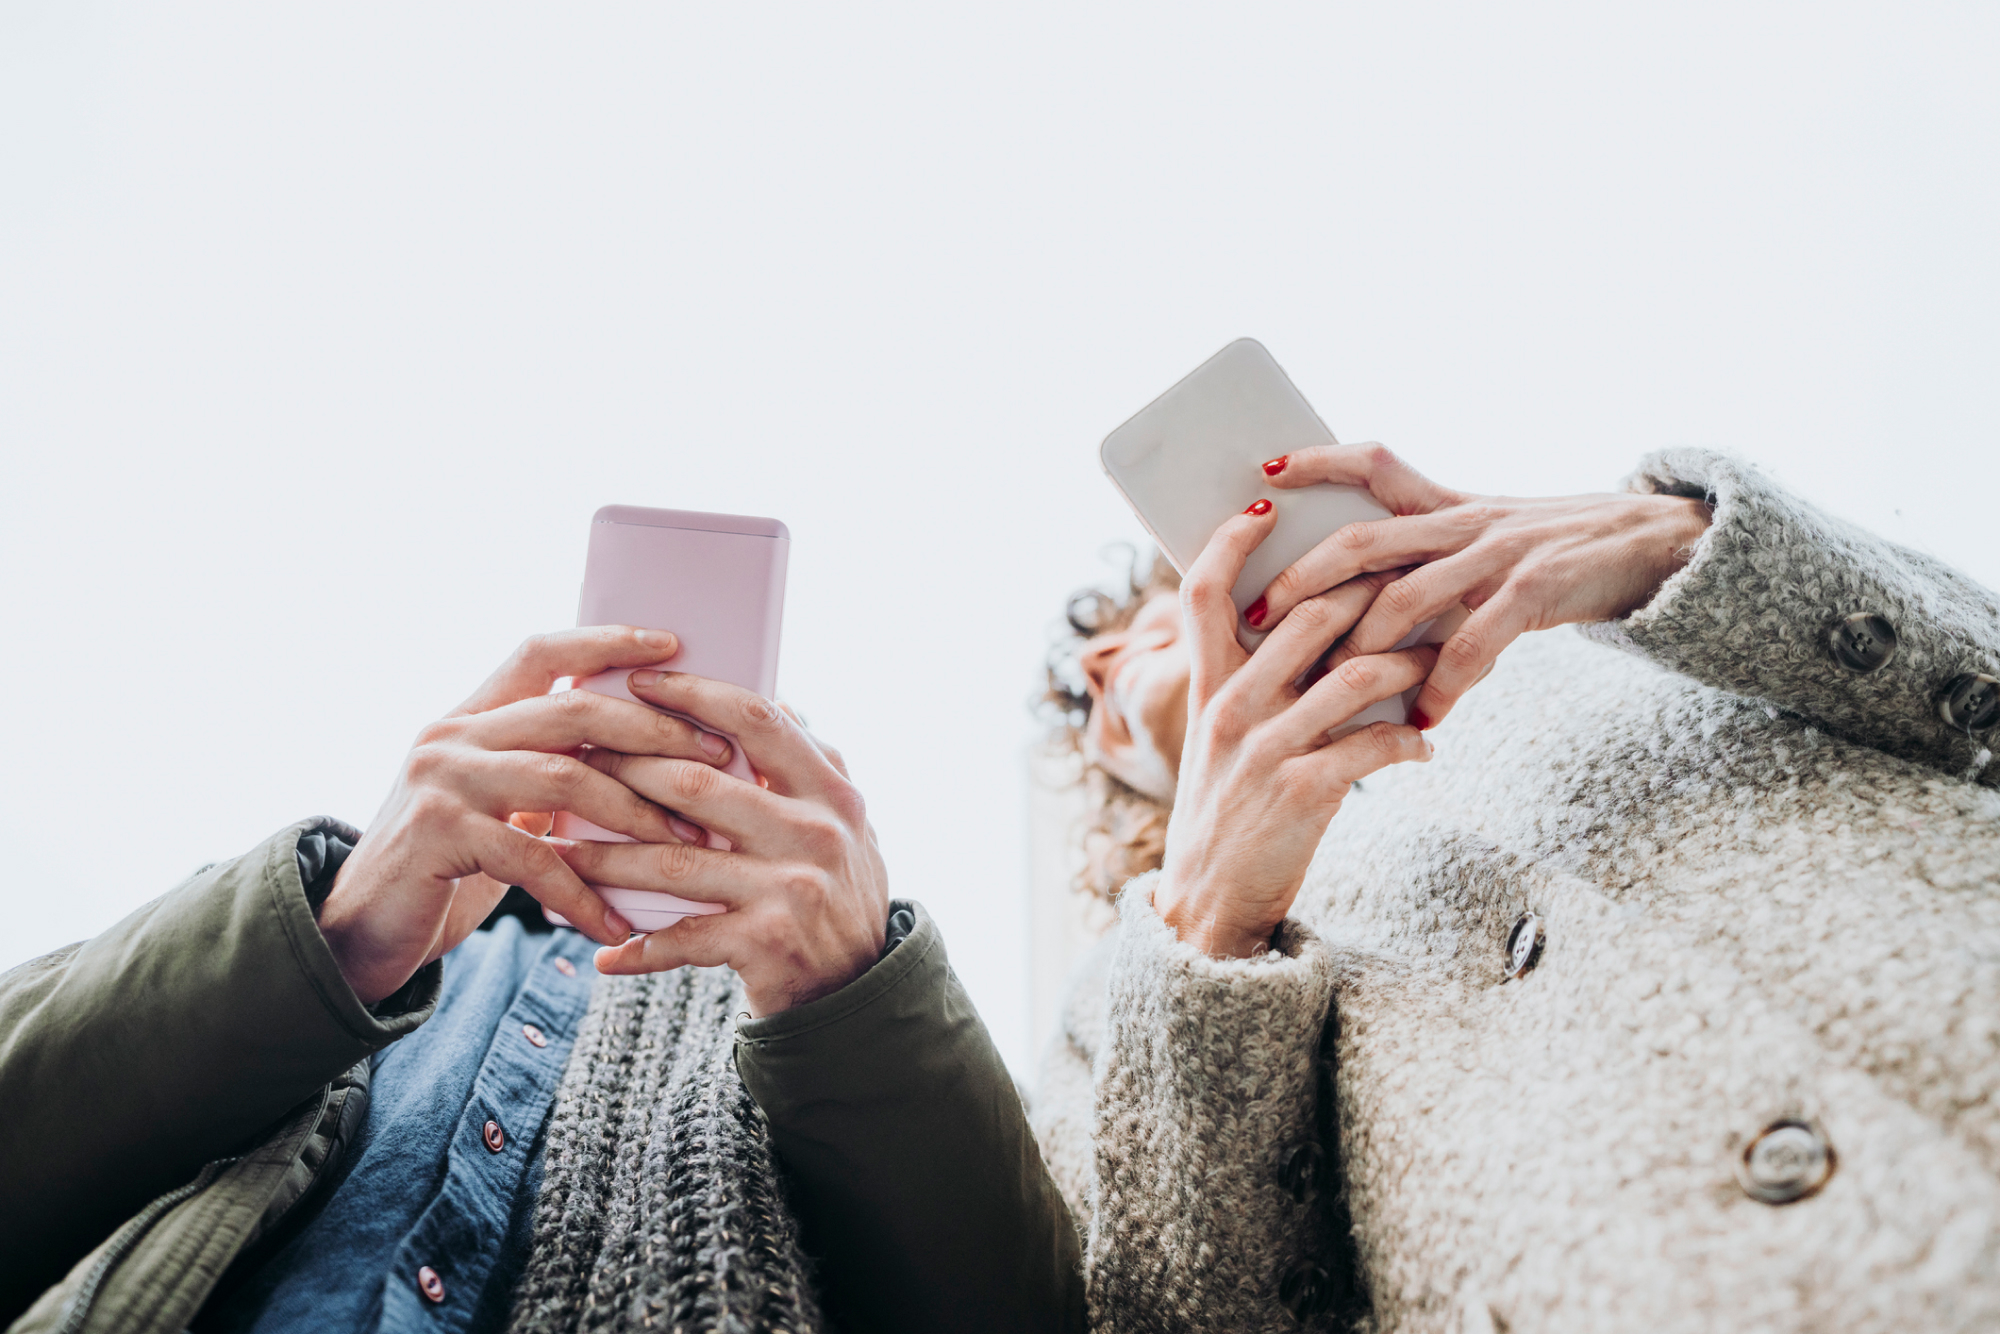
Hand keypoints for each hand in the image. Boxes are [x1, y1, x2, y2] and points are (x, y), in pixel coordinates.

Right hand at [319, 628, 734, 1005]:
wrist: (359, 933)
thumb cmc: (448, 870)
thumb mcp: (498, 809)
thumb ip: (548, 774)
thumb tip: (646, 760)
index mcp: (470, 717)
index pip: (542, 651)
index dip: (606, 641)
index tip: (672, 644)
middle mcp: (451, 736)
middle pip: (571, 708)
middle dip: (654, 731)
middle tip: (716, 757)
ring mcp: (440, 782)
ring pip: (564, 777)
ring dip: (636, 813)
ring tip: (687, 842)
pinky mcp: (436, 836)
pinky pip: (534, 858)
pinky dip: (584, 894)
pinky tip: (616, 923)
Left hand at [550, 672, 889, 1016]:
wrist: (861, 990)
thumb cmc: (838, 893)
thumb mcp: (846, 822)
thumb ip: (810, 767)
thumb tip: (772, 696)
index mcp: (831, 790)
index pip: (758, 719)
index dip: (695, 694)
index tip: (639, 682)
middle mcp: (816, 831)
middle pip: (698, 783)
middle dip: (624, 771)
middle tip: (574, 765)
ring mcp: (792, 887)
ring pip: (674, 860)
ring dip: (607, 859)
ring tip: (560, 853)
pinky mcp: (767, 941)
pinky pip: (684, 937)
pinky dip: (640, 947)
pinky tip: (606, 953)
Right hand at [1155, 502, 1438, 958]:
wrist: (1210, 902)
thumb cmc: (1229, 812)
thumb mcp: (1221, 740)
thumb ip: (1254, 684)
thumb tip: (1314, 629)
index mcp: (1206, 687)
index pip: (1204, 593)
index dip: (1231, 543)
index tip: (1267, 507)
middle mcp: (1230, 708)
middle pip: (1304, 615)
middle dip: (1371, 591)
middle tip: (1417, 580)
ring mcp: (1264, 748)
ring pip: (1355, 673)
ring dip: (1412, 663)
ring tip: (1441, 663)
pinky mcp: (1301, 791)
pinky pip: (1375, 745)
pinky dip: (1410, 742)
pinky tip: (1424, 748)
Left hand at [1256, 445, 1711, 727]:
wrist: (1662, 545)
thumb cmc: (1564, 553)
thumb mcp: (1494, 537)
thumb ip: (1435, 557)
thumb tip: (1361, 593)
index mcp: (1450, 504)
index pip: (1373, 463)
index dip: (1318, 460)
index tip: (1264, 471)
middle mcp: (1464, 520)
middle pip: (1361, 540)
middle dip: (1300, 579)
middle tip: (1256, 617)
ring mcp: (1498, 553)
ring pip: (1404, 596)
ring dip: (1359, 649)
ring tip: (1328, 687)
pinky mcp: (1534, 590)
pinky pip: (1472, 644)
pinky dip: (1441, 687)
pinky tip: (1423, 721)